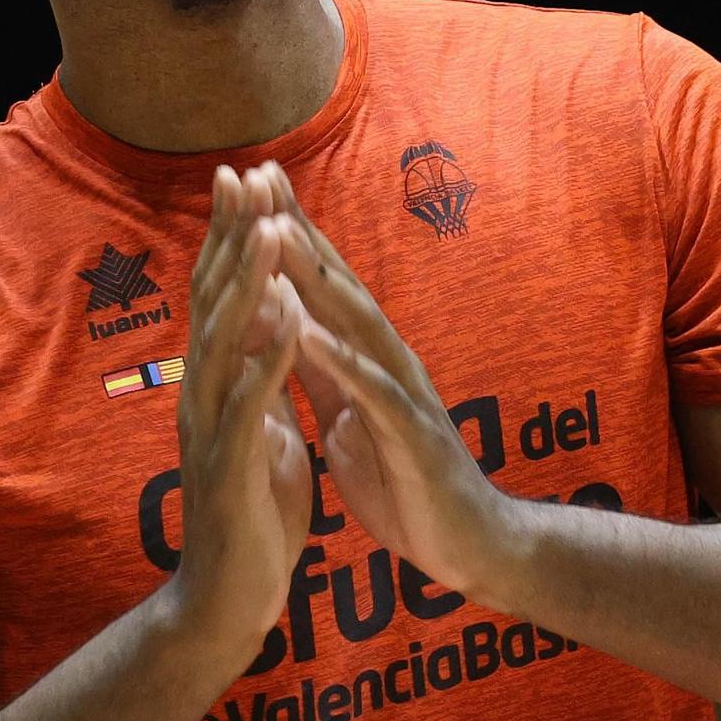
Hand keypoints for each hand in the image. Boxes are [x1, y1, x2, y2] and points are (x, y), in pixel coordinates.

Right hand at [168, 165, 311, 665]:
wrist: (230, 602)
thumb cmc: (252, 520)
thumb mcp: (262, 438)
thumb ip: (260, 390)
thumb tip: (269, 348)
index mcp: (219, 388)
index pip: (222, 297)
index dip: (233, 237)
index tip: (247, 179)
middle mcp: (205, 398)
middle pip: (213, 302)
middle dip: (231, 236)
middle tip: (242, 173)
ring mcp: (212, 433)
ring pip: (226, 344)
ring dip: (251, 285)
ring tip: (272, 230)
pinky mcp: (230, 472)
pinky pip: (249, 409)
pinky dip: (268, 363)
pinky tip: (286, 325)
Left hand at [261, 169, 512, 602]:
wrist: (471, 548)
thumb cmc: (408, 485)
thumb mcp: (347, 421)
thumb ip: (321, 375)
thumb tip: (285, 331)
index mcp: (366, 361)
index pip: (320, 286)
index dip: (286, 235)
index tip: (250, 183)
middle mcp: (388, 362)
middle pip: (337, 282)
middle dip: (297, 228)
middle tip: (261, 172)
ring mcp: (403, 393)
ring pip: (355, 322)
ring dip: (313, 275)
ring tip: (273, 231)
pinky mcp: (413, 435)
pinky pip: (374, 391)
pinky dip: (340, 359)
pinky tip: (308, 333)